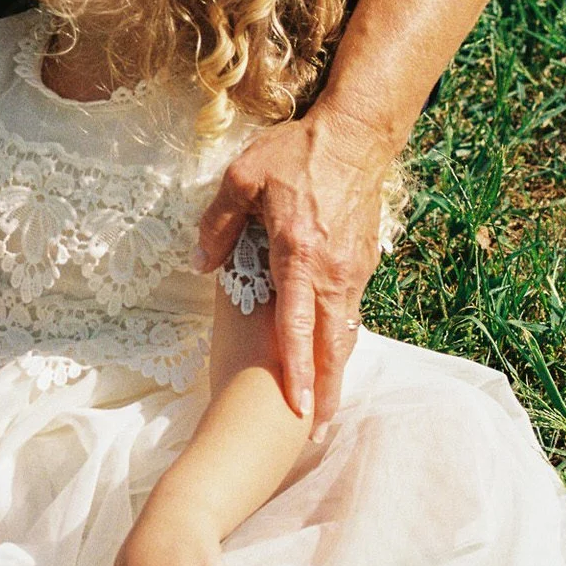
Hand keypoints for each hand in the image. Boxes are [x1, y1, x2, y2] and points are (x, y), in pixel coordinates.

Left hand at [194, 106, 387, 434]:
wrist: (357, 135)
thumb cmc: (298, 153)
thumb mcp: (244, 176)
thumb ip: (218, 222)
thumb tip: (200, 262)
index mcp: (300, 253)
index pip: (296, 326)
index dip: (294, 371)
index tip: (296, 410)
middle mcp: (333, 270)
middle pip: (330, 344)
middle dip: (324, 390)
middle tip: (316, 430)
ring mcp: (355, 268)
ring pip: (345, 330)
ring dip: (335, 369)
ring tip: (325, 405)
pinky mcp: (365, 261)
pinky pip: (352, 309)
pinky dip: (342, 338)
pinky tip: (332, 355)